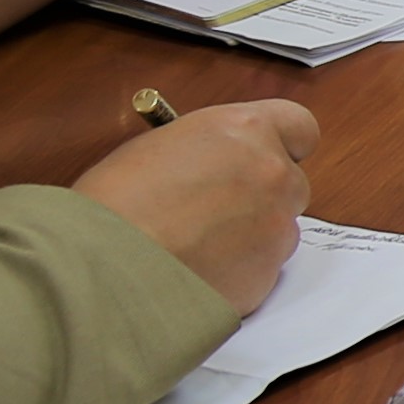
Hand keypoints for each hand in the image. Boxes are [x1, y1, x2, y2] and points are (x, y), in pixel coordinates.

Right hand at [74, 96, 317, 315]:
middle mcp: (272, 175)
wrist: (104, 265)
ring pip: (279, 231)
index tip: (266, 157)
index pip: (299, 127)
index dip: (283, 145)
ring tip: (195, 247)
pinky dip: (237, 273)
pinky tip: (195, 273)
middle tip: (219, 210)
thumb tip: (214, 164)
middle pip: (291, 183)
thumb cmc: (114, 201)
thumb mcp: (158, 147)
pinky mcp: (266, 276)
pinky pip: (261, 271)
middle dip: (263, 196)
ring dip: (251, 237)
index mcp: (247, 131)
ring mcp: (276, 228)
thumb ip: (206, 151)